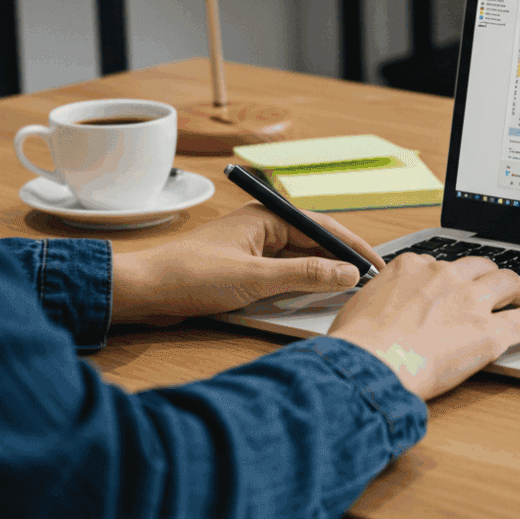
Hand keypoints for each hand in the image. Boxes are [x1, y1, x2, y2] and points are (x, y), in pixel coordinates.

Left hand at [110, 203, 383, 325]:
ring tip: (347, 293)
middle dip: (340, 262)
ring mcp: (251, 249)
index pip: (323, 228)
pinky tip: (311, 300)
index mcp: (266, 217)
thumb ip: (305, 275)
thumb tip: (347, 273)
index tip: (376, 266)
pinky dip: (298, 287)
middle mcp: (261, 228)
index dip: (352, 248)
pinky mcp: (242, 269)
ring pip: (299, 261)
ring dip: (320, 276)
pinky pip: (281, 275)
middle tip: (368, 283)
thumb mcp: (256, 278)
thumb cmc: (191, 276)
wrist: (144, 291)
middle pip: (313, 243)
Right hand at [328, 253, 519, 399]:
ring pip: (508, 283)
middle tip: (497, 290)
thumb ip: (379, 300)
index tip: (454, 287)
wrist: (370, 363)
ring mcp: (470, 301)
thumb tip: (375, 309)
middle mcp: (445, 276)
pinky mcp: (489, 332)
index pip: (441, 264)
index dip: (451, 278)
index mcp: (413, 267)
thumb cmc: (357, 344)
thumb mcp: (359, 307)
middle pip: (480, 266)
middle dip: (490, 276)